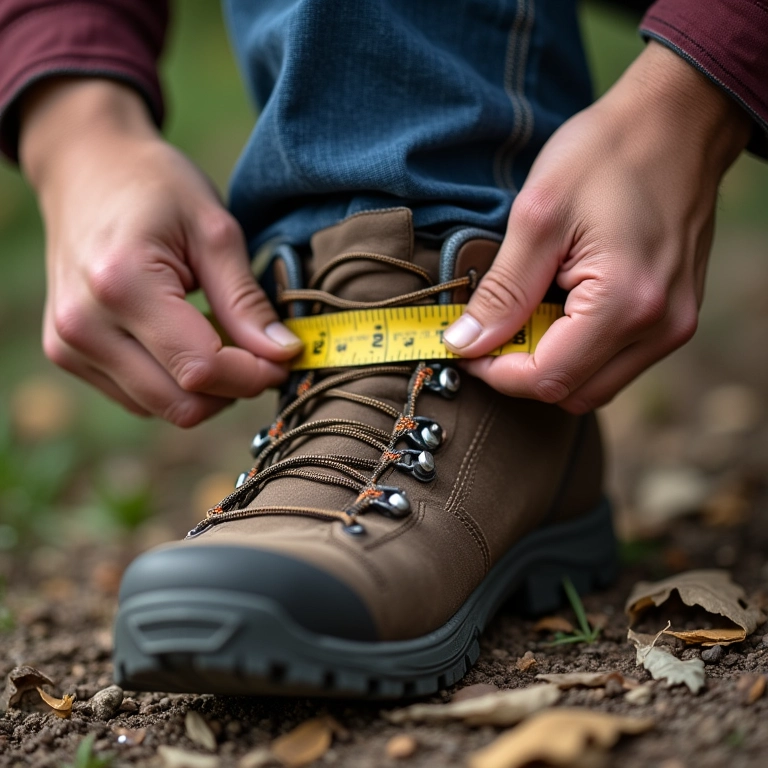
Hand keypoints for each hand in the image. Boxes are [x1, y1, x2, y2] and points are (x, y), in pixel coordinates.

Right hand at [20, 79, 301, 426]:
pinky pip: (138, 398)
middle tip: (261, 354)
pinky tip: (188, 342)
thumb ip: (246, 301)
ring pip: (162, 408)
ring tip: (222, 340)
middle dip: (234, 388)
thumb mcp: (214, 230)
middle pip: (181, 403)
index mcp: (122, 286)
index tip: (284, 357)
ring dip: (206, 390)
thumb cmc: (154, 187)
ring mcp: (68, 346)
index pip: (201, 370)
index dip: (253, 374)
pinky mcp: (67, 354)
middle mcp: (84, 326)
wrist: (85, 166)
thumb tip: (284, 354)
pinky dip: (175, 383)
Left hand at [443, 42, 750, 412]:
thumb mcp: (538, 216)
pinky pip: (616, 361)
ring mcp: (673, 326)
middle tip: (491, 329)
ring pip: (594, 384)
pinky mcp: (674, 316)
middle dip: (520, 371)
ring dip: (549, 362)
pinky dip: (577, 349)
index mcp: (625, 303)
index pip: (546, 379)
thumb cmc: (608, 154)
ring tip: (527, 311)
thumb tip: (464, 343)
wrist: (679, 121)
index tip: (465, 346)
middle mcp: (659, 328)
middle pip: (571, 392)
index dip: (495, 373)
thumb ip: (502, 291)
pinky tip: (560, 306)